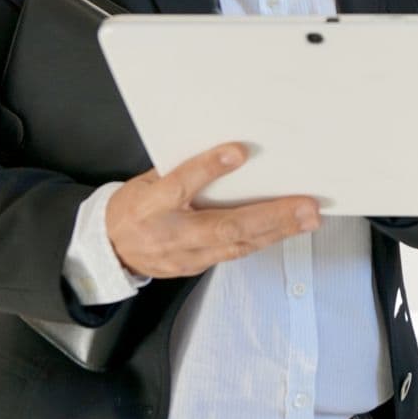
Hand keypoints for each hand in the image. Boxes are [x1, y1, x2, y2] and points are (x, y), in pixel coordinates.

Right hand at [105, 142, 320, 278]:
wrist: (108, 250)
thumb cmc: (133, 206)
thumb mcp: (146, 181)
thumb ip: (180, 170)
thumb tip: (226, 151)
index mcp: (150, 204)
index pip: (179, 184)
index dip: (208, 168)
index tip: (238, 151)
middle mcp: (171, 233)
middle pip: (224, 226)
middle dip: (270, 215)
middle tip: (305, 205)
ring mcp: (186, 255)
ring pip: (238, 244)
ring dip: (278, 231)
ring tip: (308, 218)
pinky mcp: (197, 266)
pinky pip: (235, 253)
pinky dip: (264, 240)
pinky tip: (287, 229)